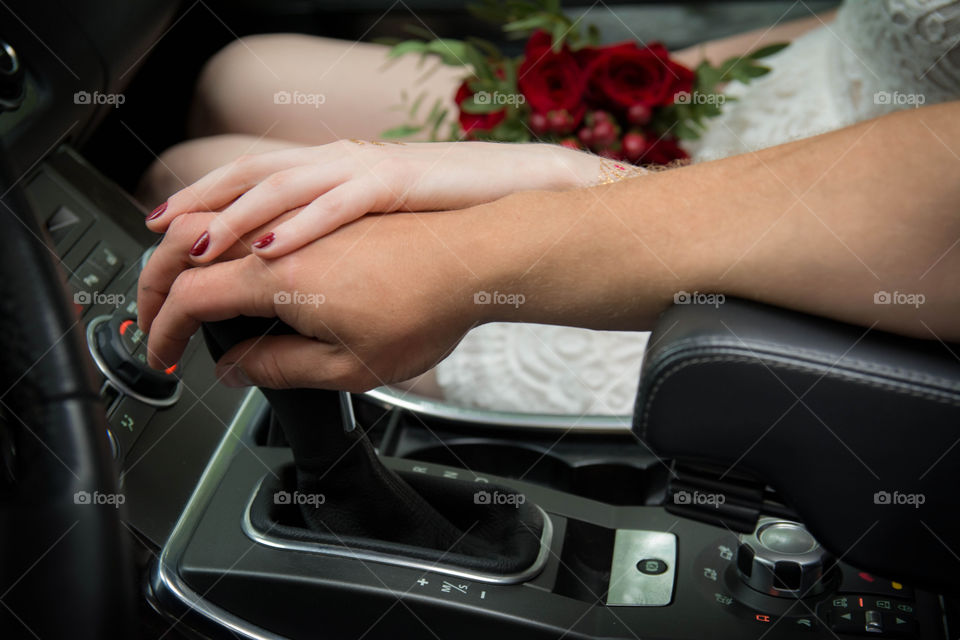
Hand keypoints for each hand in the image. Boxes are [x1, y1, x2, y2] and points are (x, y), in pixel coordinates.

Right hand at [143, 205, 507, 390]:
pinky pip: (251, 208)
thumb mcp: (350, 368)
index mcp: (279, 280)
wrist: (474, 260)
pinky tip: (226, 244)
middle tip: (151, 320)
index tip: (163, 355)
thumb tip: (233, 369)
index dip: (162, 330)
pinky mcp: (321, 210)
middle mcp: (281, 238)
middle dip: (153, 285)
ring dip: (179, 246)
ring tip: (167, 276)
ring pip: (216, 217)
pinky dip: (221, 226)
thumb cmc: (426, 311)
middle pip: (187, 247)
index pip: (189, 298)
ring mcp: (301, 216)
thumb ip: (279, 369)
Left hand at [145, 140, 601, 260]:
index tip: (161, 232)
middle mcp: (335, 166)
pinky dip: (303, 225)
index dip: (199, 203)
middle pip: (249, 176)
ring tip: (199, 245)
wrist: (503, 205)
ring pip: (285, 183)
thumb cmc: (439, 227)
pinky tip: (274, 247)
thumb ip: (320, 255)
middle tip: (158, 235)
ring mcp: (363, 170)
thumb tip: (269, 294)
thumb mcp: (367, 240)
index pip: (247, 183)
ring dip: (236, 215)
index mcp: (325, 178)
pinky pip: (341, 201)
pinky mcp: (396, 182)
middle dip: (198, 205)